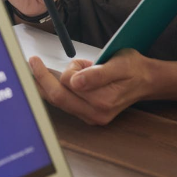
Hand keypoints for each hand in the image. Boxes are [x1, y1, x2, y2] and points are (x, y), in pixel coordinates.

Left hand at [27, 49, 158, 124]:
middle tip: (30, 63)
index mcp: (103, 101)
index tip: (36, 59)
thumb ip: (97, 74)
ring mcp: (92, 117)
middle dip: (41, 80)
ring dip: (49, 84)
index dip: (54, 71)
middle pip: (58, 98)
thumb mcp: (119, 63)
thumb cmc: (132, 68)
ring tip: (50, 68)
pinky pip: (64, 104)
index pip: (66, 85)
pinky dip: (56, 90)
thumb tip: (75, 81)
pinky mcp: (88, 115)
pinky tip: (57, 79)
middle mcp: (96, 113)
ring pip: (59, 102)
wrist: (146, 81)